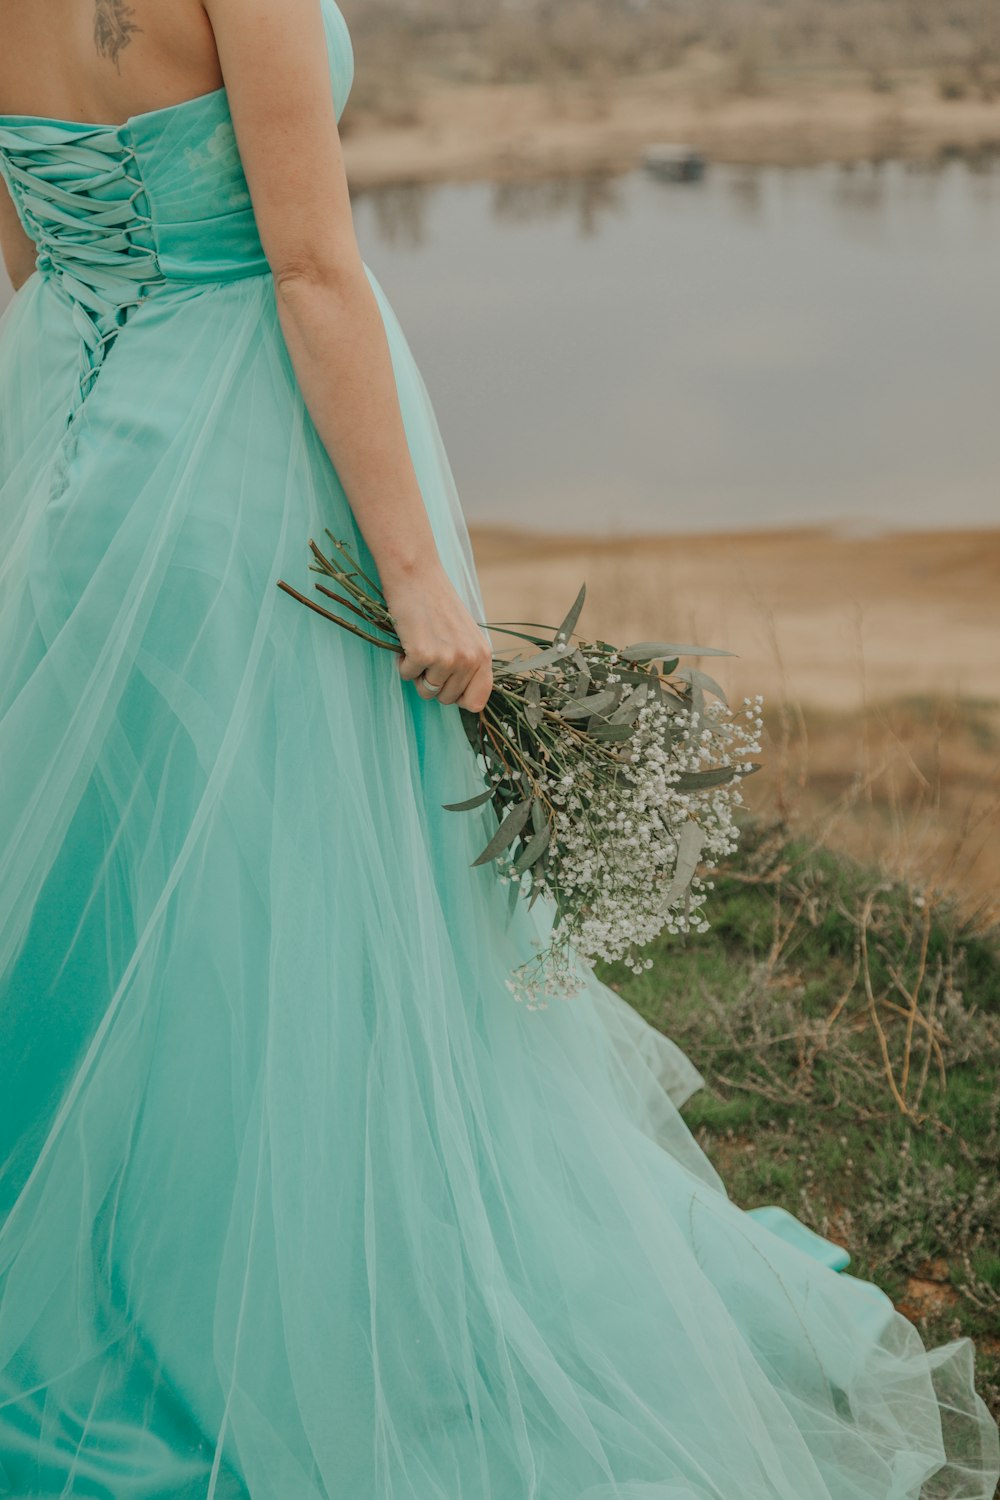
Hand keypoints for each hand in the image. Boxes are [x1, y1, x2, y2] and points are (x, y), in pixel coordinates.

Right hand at [385, 562, 492, 712]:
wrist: (416, 575)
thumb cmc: (438, 604)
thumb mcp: (465, 635)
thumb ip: (469, 664)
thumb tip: (463, 700)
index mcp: (483, 655)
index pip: (476, 702)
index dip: (458, 697)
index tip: (447, 684)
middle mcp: (469, 659)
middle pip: (447, 699)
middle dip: (433, 683)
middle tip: (429, 654)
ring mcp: (447, 658)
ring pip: (427, 691)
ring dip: (417, 673)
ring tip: (419, 645)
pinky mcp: (423, 654)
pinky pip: (407, 676)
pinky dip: (402, 662)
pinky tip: (407, 640)